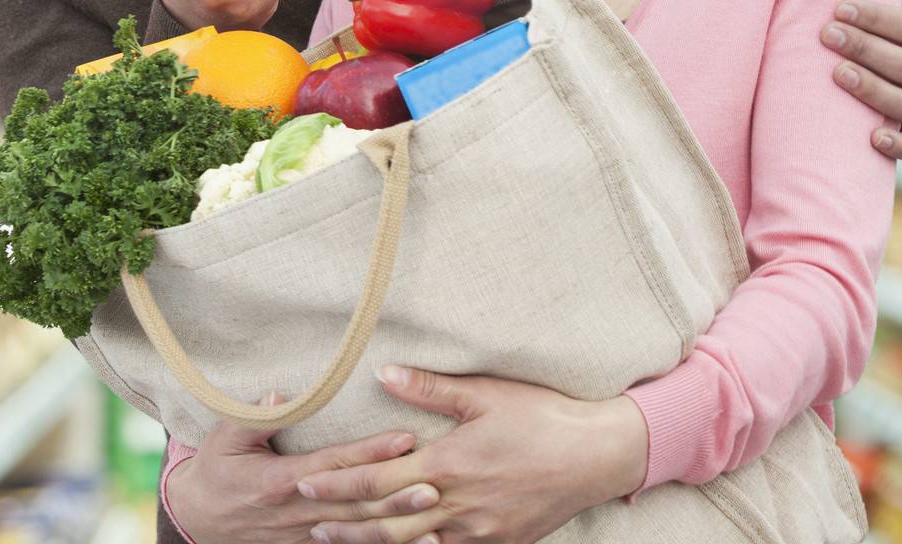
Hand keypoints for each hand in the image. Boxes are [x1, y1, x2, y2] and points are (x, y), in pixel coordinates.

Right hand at [167, 392, 441, 543]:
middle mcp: (298, 511)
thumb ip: (254, 417)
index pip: (336, 463)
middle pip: (355, 502)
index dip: (371, 452)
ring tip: (434, 518)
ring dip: (395, 525)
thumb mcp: (224, 438)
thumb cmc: (215, 470)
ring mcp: (303, 535)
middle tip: (435, 485)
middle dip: (396, 494)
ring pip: (356, 531)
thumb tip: (280, 393)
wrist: (196, 520)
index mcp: (281, 480)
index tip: (404, 439)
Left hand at [294, 367, 649, 543]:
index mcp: (449, 465)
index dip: (338, 484)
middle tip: (306, 521)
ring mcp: (477, 531)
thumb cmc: (542, 415)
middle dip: (342, 523)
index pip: (378, 481)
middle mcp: (456, 506)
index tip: (304, 482)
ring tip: (337, 540)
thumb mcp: (486, 393)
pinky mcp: (496, 543)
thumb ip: (431, 388)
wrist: (597, 455)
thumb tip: (383, 373)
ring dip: (370, 543)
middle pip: (385, 524)